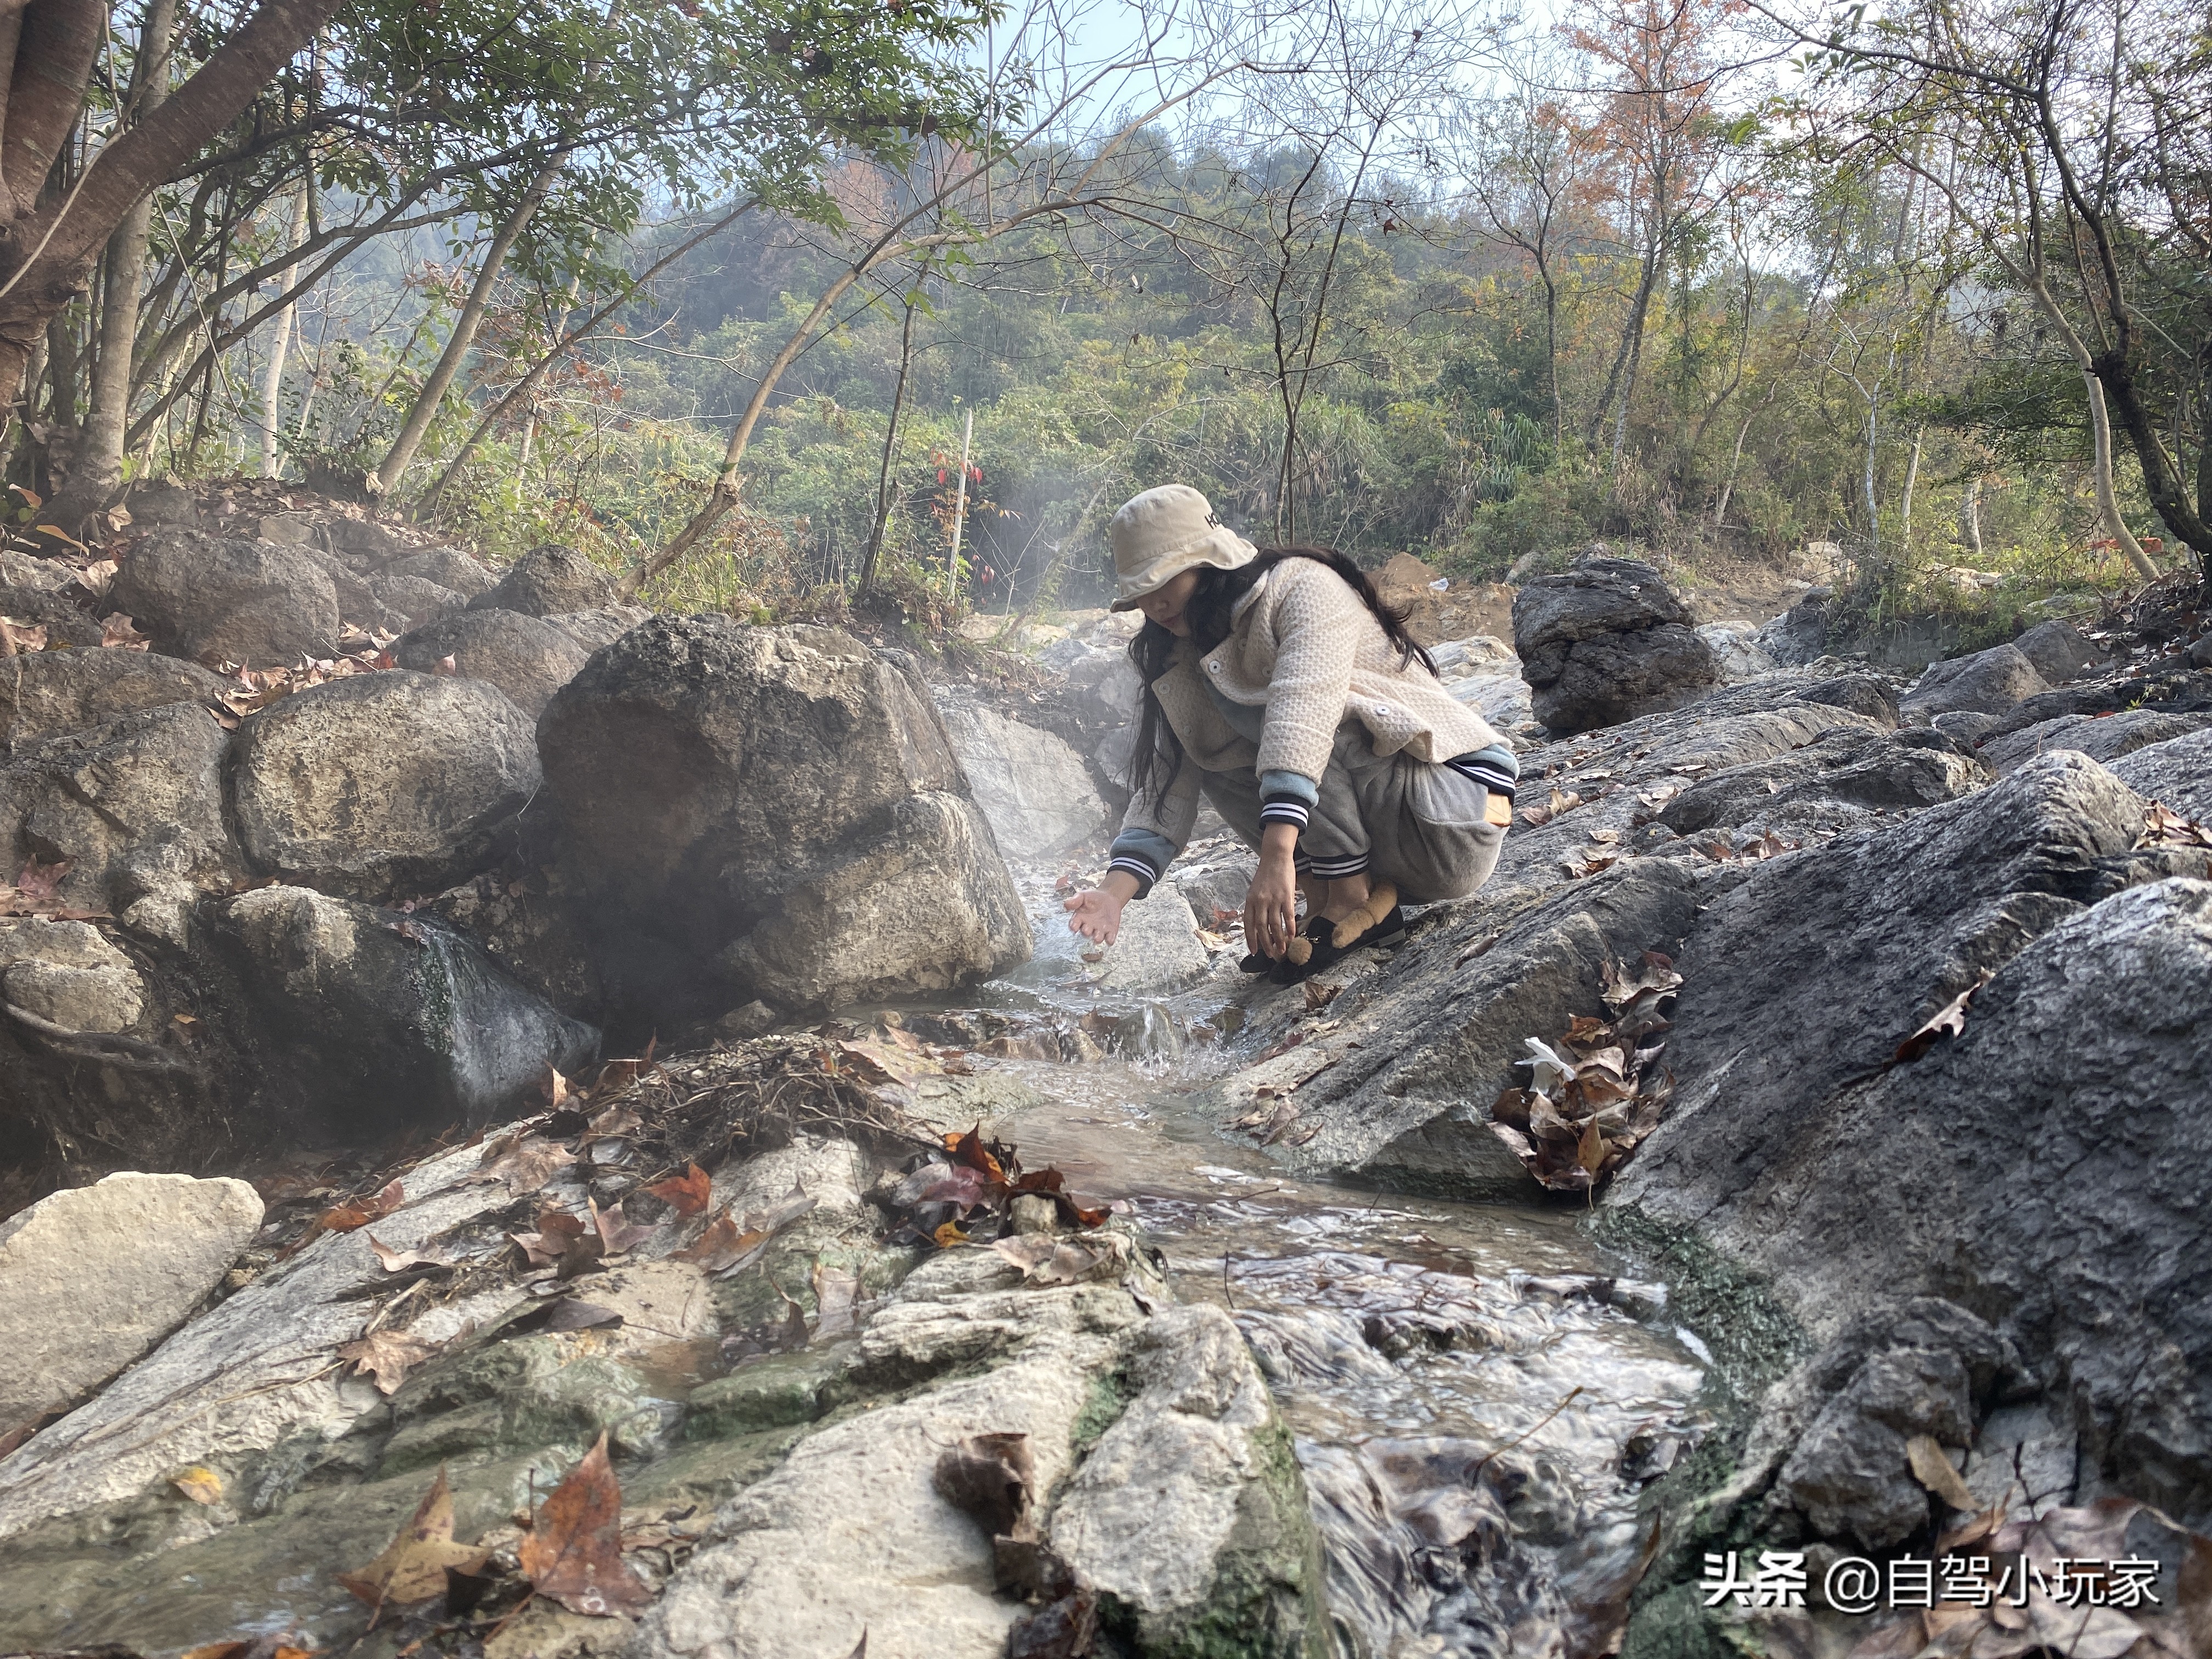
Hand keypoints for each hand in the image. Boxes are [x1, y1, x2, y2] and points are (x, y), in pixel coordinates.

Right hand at [1065, 875, 1134, 944]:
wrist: (1108, 897)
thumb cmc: (1093, 897)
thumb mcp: (1083, 896)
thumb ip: (1075, 900)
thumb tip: (1066, 904)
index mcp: (1080, 918)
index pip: (1074, 925)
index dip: (1073, 927)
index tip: (1074, 926)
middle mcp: (1088, 926)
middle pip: (1085, 933)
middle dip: (1086, 932)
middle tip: (1087, 928)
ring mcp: (1099, 930)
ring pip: (1097, 939)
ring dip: (1097, 938)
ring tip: (1098, 933)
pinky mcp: (1110, 931)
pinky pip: (1109, 939)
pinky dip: (1110, 939)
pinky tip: (1110, 935)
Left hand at [1244, 839, 1298, 958]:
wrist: (1276, 857)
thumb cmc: (1265, 874)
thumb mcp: (1254, 890)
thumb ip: (1254, 905)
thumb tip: (1256, 924)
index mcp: (1250, 900)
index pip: (1248, 924)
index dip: (1250, 939)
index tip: (1253, 951)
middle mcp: (1260, 901)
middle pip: (1261, 928)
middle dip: (1265, 944)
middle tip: (1270, 955)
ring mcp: (1273, 899)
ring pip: (1275, 925)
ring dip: (1278, 940)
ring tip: (1282, 950)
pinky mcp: (1286, 896)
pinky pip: (1288, 917)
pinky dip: (1290, 929)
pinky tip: (1292, 937)